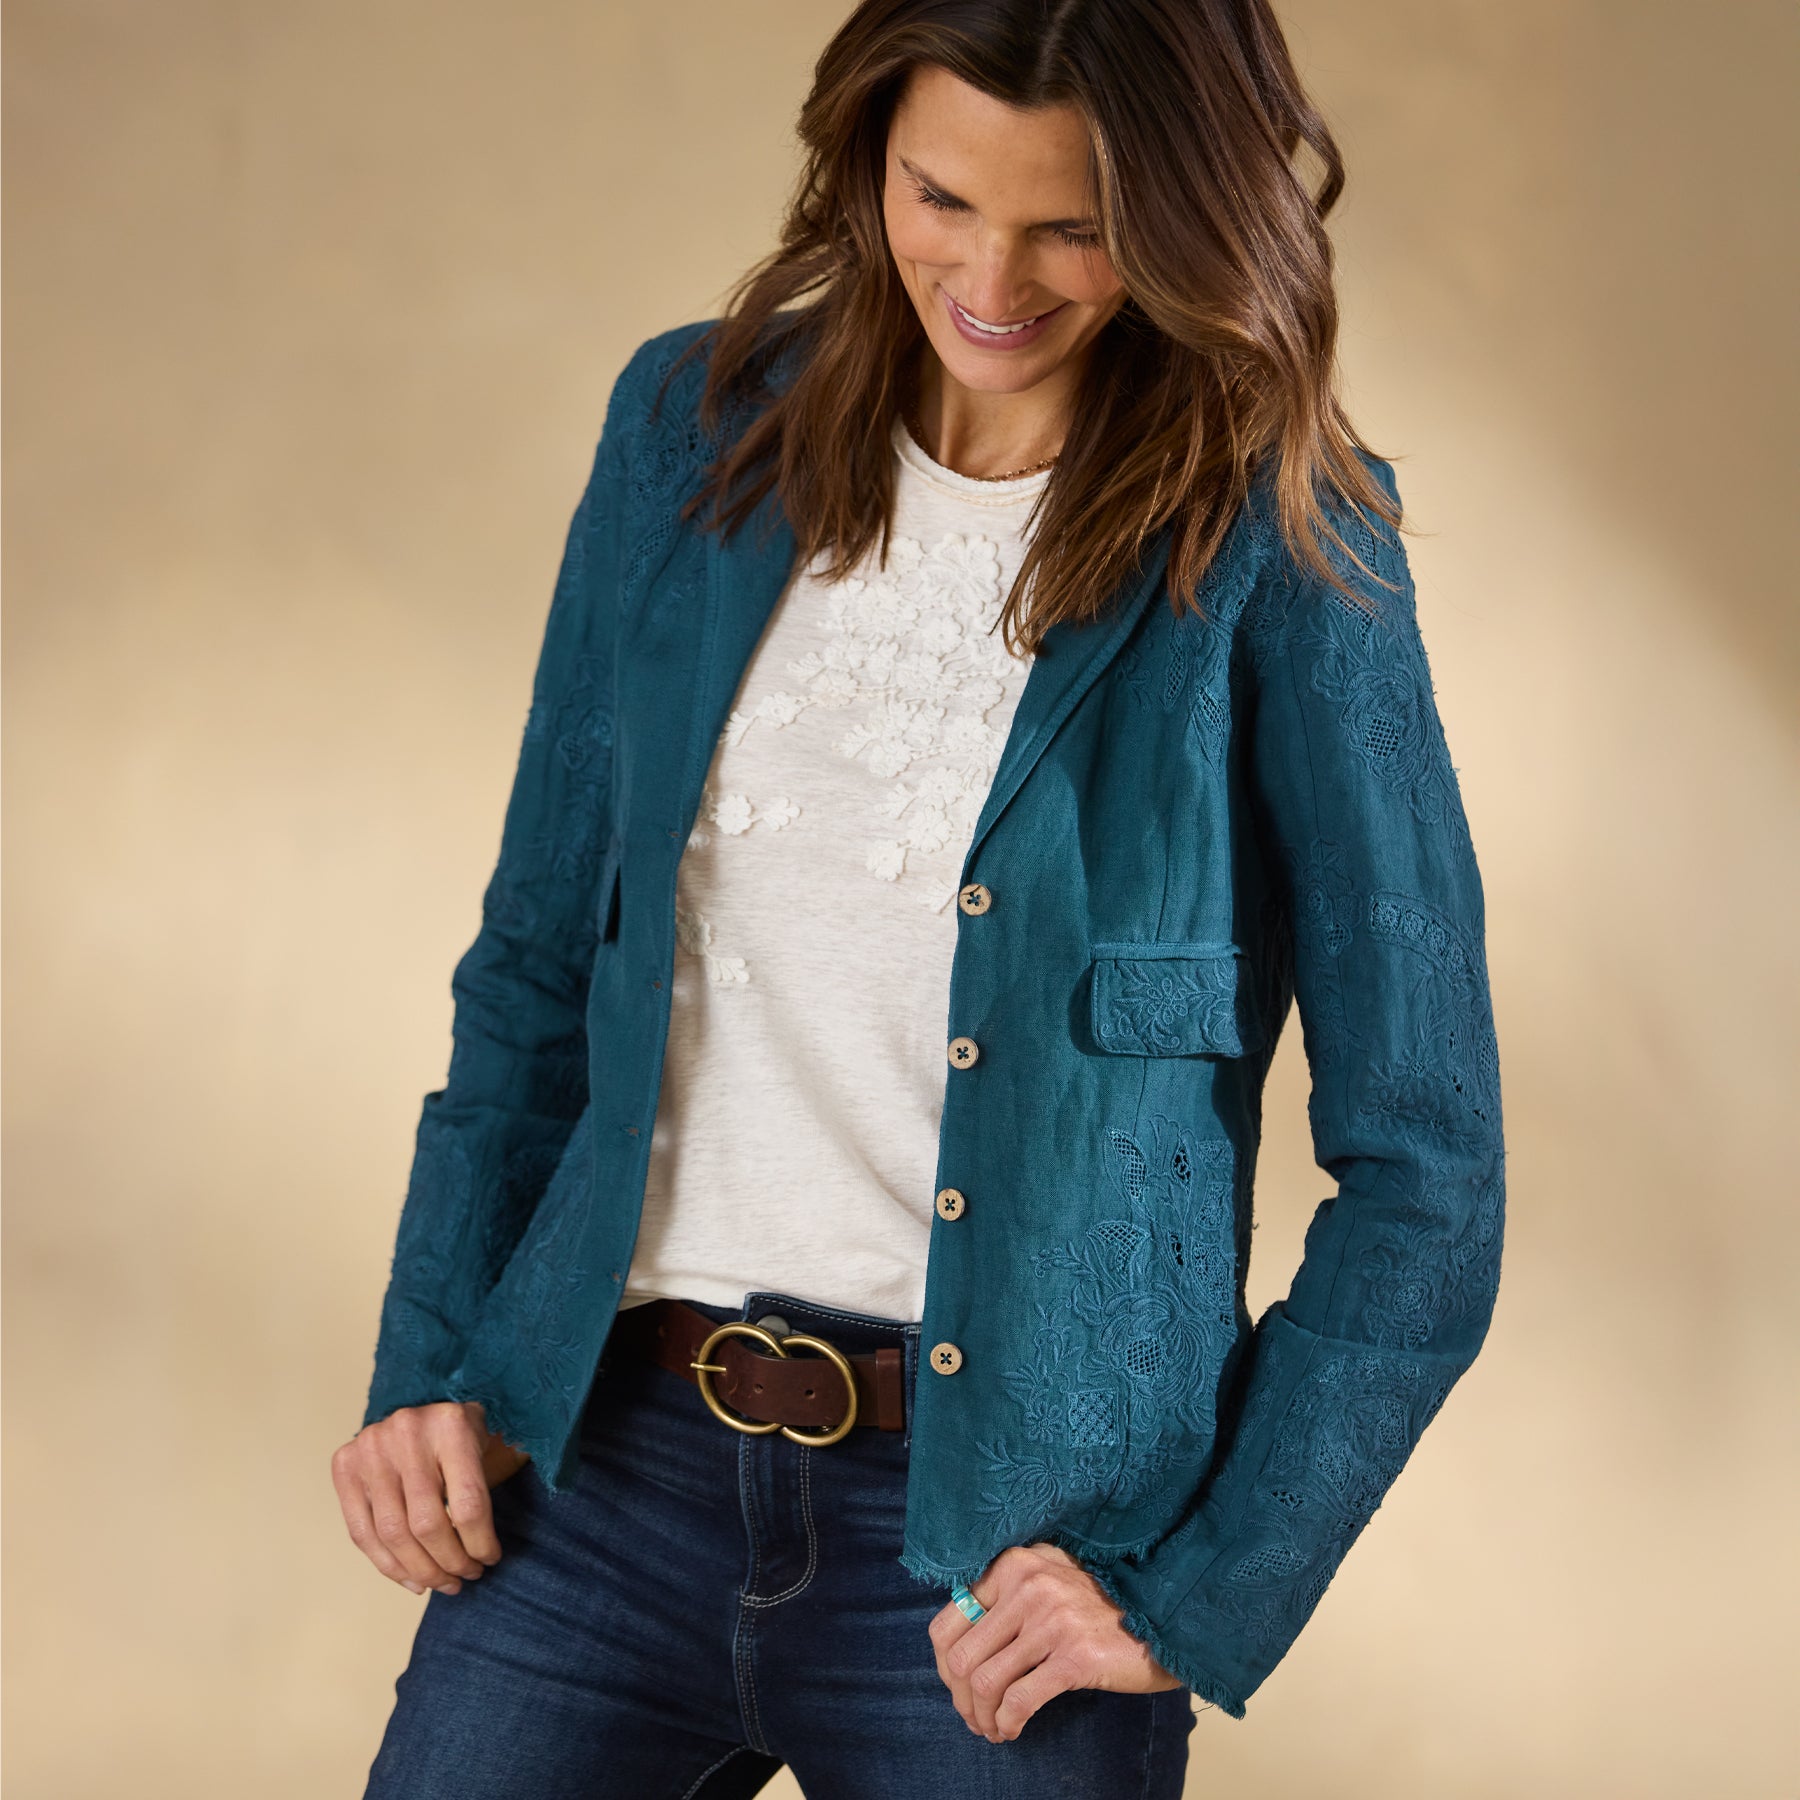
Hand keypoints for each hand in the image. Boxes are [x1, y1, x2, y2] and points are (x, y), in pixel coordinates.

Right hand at [331, 1400, 528, 1595]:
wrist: (421, 1403)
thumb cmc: (460, 1435)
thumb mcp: (484, 1446)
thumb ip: (483, 1490)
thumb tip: (480, 1560)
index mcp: (451, 1425)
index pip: (468, 1504)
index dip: (480, 1543)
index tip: (489, 1560)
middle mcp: (407, 1432)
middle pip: (427, 1524)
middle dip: (449, 1563)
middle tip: (465, 1577)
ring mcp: (371, 1448)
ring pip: (392, 1534)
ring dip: (420, 1571)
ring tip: (442, 1583)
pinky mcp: (345, 1465)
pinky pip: (361, 1532)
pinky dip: (388, 1565)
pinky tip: (412, 1579)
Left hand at [929, 1543, 1179, 1741]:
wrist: (1159, 1617)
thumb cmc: (1098, 1605)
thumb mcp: (1047, 1578)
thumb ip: (1004, 1594)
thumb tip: (956, 1641)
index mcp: (1013, 1565)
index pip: (949, 1621)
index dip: (945, 1665)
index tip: (958, 1687)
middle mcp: (1028, 1585)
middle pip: (962, 1657)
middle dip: (961, 1698)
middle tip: (975, 1717)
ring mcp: (1052, 1620)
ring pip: (986, 1682)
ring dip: (982, 1716)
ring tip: (993, 1728)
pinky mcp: (1075, 1656)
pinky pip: (1019, 1700)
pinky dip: (1007, 1722)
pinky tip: (1012, 1729)